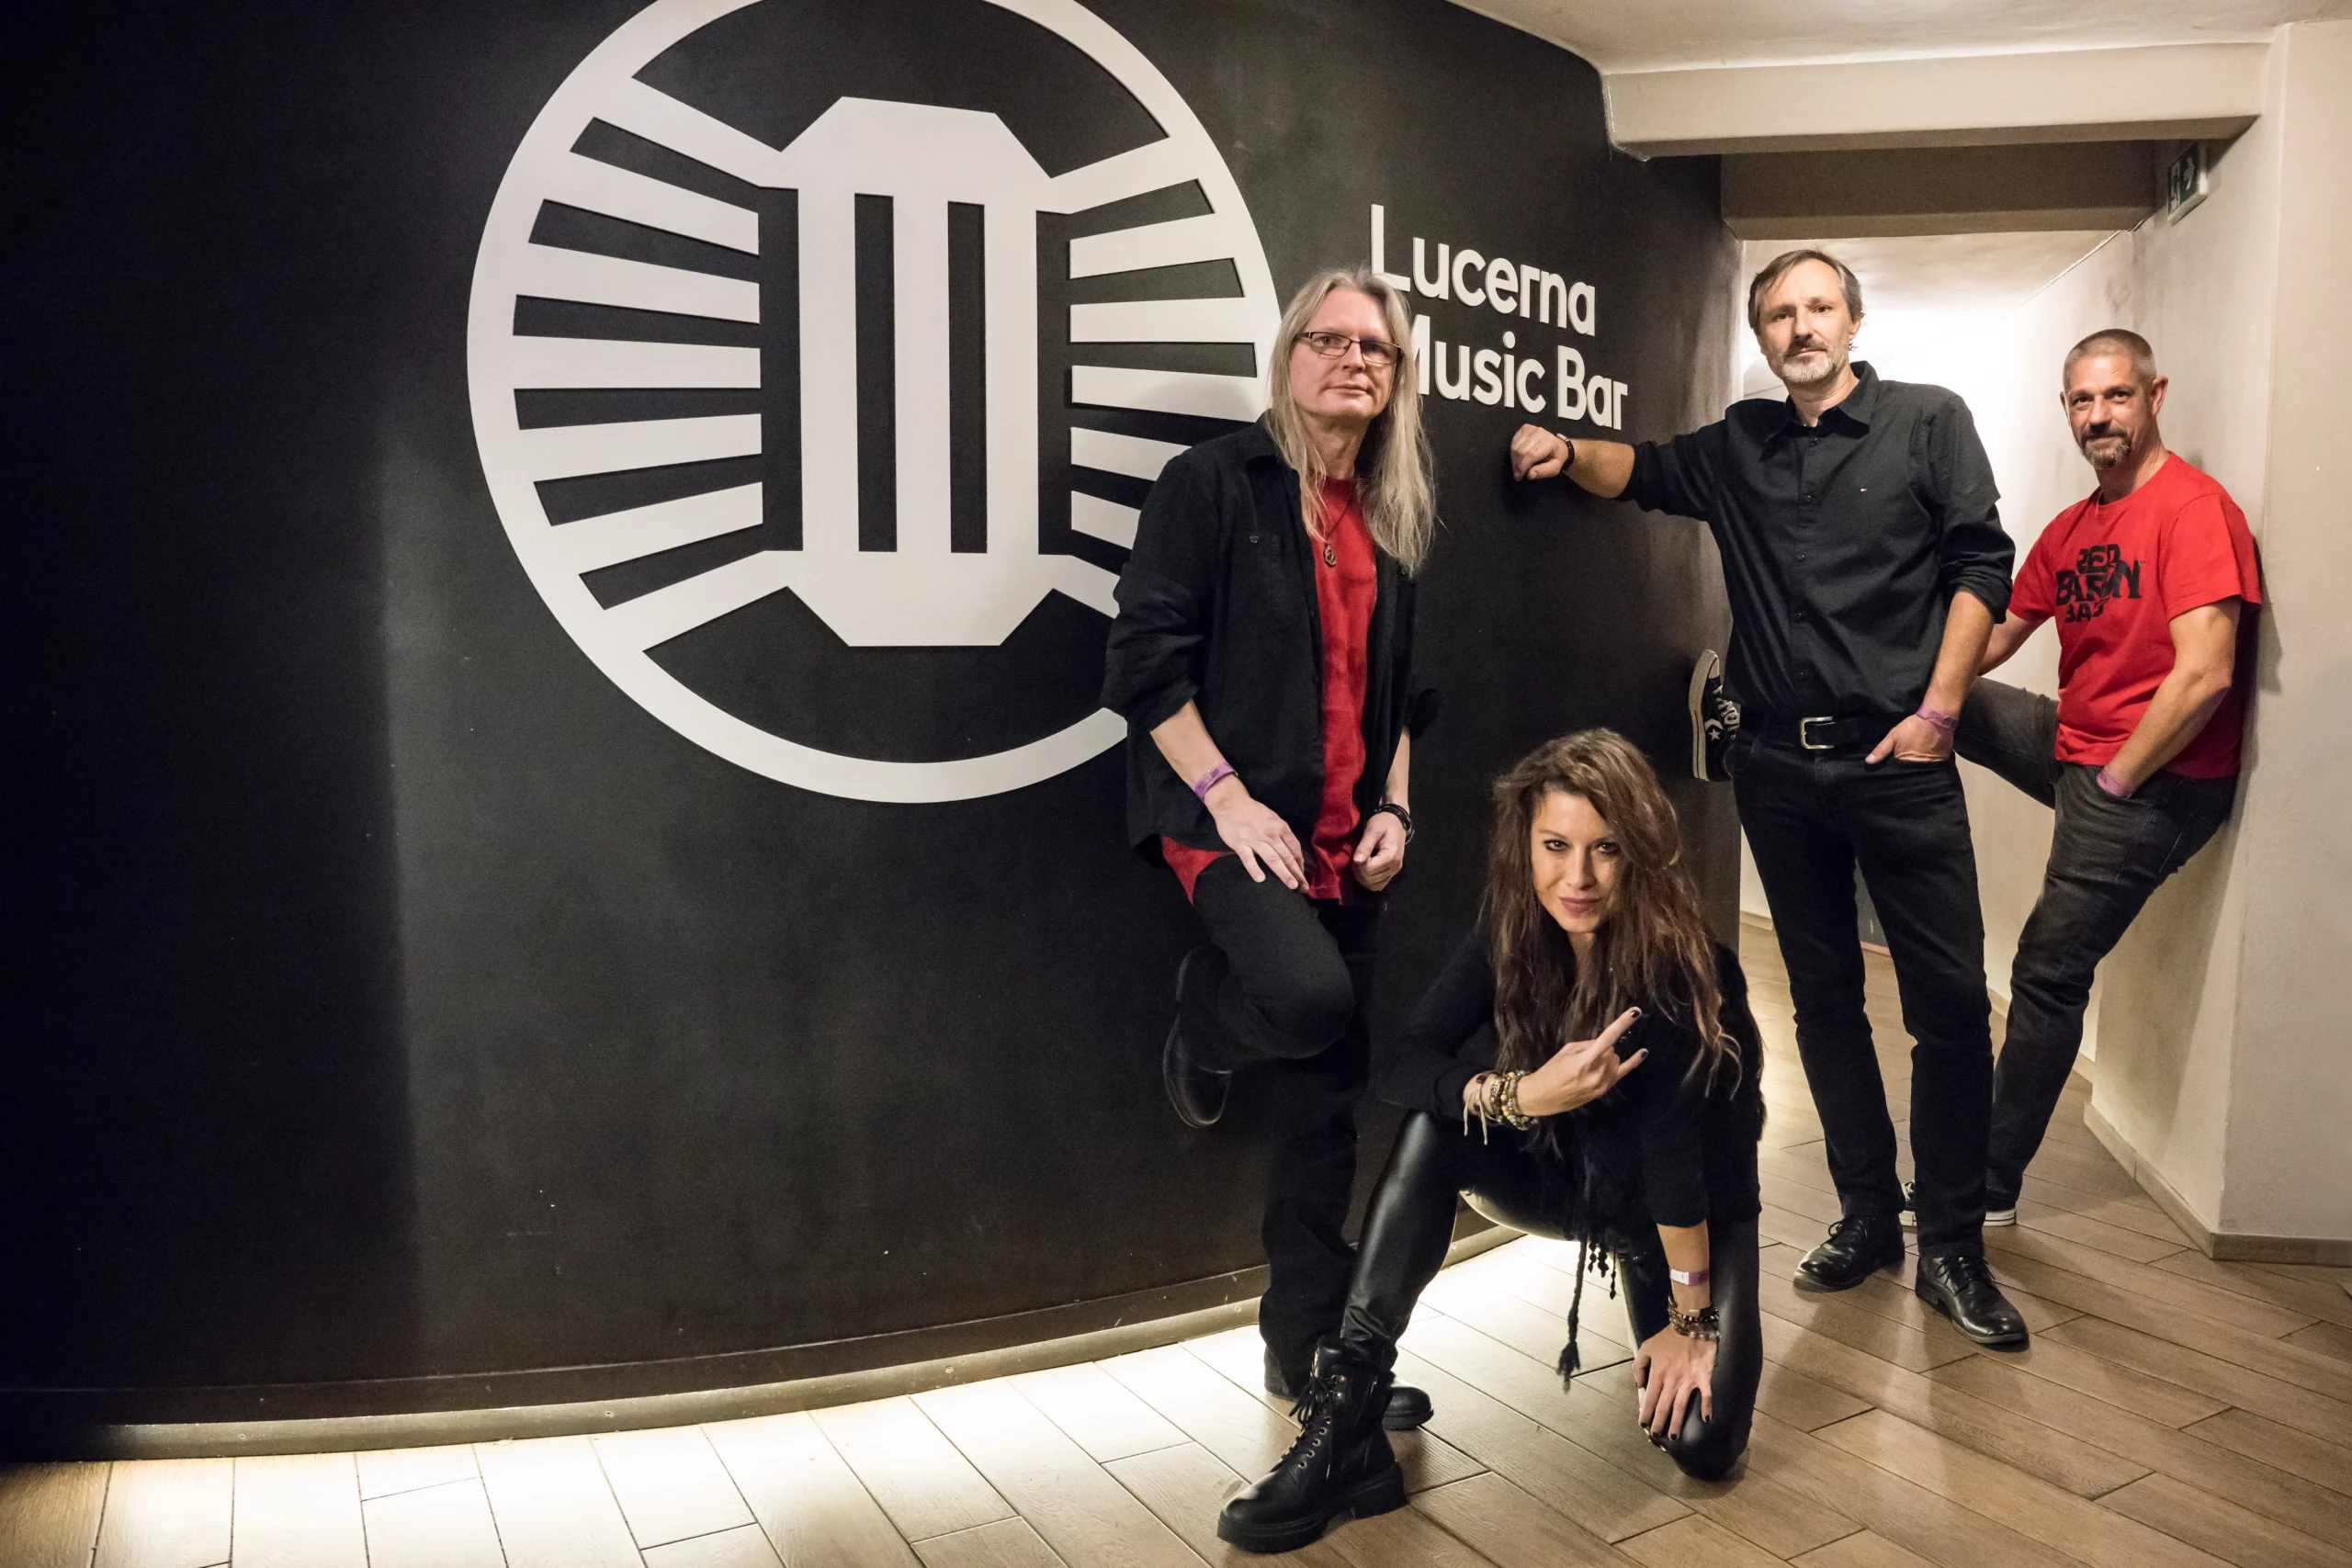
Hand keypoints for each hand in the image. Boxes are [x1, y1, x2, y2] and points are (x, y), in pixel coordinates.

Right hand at [1206, 781, 1307, 889]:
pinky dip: (1255, 869)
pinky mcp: (1240, 844)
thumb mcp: (1272, 818)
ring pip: (1273, 859)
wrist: (1231, 803)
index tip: (1302, 875)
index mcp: (1280, 827)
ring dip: (1283, 873)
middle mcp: (1270, 834)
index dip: (1300, 863)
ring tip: (1291, 885)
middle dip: (1297, 873)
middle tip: (1303, 887)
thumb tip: (1290, 849)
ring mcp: (1255, 840)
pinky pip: (1248, 859)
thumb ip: (1281, 832)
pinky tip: (1261, 879)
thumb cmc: (1253, 811)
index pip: (1295, 848)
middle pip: (1287, 856)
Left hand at [1351, 811, 1407, 891]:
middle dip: (1359, 870)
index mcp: (1392, 856)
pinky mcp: (1391, 873)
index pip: (1369, 870)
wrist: (1395, 821)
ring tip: (1361, 862)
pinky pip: (1378, 885)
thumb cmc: (1383, 823)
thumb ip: (1365, 845)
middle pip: (1370, 879)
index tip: (1358, 852)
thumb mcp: (1373, 829)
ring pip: (1373, 885)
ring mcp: (1394, 872)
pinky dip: (1368, 880)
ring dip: (1362, 876)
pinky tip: (1365, 868)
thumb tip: (1357, 860)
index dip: (1359, 863)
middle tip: (1357, 856)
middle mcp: (1395, 867)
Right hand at [1510, 425, 1571, 480]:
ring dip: (1514, 460)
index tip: (1519, 477)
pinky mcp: (1525, 428)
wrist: (1556, 445)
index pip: (1531, 455)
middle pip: (1521, 451)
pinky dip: (1513, 452)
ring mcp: (1532, 429)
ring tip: (1518, 467)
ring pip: (1515, 447)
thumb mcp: (1554, 468)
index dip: (1522, 467)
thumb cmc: (1554, 458)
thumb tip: (1529, 475)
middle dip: (1517, 465)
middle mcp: (1540, 432)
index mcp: (1549, 442)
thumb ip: (1543, 472)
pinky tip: (1518, 457)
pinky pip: (1513, 441)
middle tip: (1517, 474)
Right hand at [1515, 1009, 1645, 1116]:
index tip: (1636, 1011)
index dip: (1622, 1023)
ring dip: (1606, 1057)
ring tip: (1588, 1065)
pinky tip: (1643, 1052)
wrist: (1543, 1097)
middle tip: (1584, 1055)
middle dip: (1601, 1048)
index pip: (1608, 1038)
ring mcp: (1602, 1083)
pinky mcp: (1604, 1090)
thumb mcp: (1566, 1051)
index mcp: (1584, 1061)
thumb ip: (1588, 1045)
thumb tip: (1604, 1043)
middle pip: (1611, 1050)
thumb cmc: (1551, 1071)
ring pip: (1615, 1059)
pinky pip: (1623, 1073)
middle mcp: (1597, 1073)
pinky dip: (1634, 1062)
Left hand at [1635, 1323, 1715, 1439]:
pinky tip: (1706, 1419)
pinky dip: (1707, 1407)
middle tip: (1656, 1436)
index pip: (1650, 1398)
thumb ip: (1639, 1366)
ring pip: (1681, 1406)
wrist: (1690, 1326)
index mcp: (1658, 1374)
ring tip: (1674, 1436)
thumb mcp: (1646, 1348)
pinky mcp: (1704, 1377)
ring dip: (1677, 1422)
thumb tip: (1639, 1385)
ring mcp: (1689, 1380)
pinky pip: (1706, 1395)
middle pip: (1664, 1406)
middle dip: (1659, 1423)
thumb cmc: (1667, 1338)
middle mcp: (1672, 1380)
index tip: (1643, 1424)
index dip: (1646, 1413)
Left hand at [1866, 713, 1953, 764]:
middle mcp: (1918, 767)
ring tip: (1914, 762)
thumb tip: (1868, 762)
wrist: (1936, 719)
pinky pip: (1932, 767)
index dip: (1894, 769)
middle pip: (1909, 772)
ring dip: (1918, 767)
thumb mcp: (1893, 736)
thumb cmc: (1912, 727)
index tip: (1890, 768)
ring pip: (1921, 770)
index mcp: (1905, 763)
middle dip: (1905, 770)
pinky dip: (1928, 764)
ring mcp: (1931, 765)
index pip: (1897, 772)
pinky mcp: (1941, 761)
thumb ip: (1881, 750)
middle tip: (1903, 764)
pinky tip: (1925, 759)